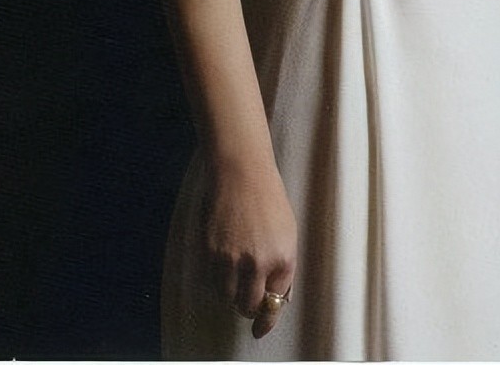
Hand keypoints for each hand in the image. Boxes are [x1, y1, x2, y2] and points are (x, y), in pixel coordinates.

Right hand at [203, 152, 296, 337]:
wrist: (241, 171)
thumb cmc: (268, 198)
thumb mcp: (288, 233)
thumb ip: (284, 266)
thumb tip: (278, 297)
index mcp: (283, 258)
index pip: (274, 304)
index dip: (267, 319)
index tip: (260, 329)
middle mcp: (258, 263)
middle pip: (249, 306)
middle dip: (249, 309)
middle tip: (247, 304)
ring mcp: (232, 258)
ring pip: (228, 297)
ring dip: (231, 294)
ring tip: (235, 281)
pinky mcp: (211, 251)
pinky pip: (212, 280)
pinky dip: (217, 280)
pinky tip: (223, 267)